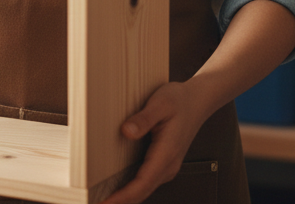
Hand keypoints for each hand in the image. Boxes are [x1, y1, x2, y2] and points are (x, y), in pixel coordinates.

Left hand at [100, 80, 209, 203]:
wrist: (197, 101)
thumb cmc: (180, 101)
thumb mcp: (160, 103)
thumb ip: (144, 118)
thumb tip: (126, 131)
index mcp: (167, 153)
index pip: (142, 183)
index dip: (123, 197)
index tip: (106, 202)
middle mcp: (168, 165)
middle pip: (141, 192)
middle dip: (120, 202)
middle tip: (96, 202)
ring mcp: (166, 166)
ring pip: (144, 189)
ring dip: (125, 197)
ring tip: (103, 197)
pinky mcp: (163, 164)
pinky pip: (146, 182)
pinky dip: (131, 189)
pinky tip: (117, 187)